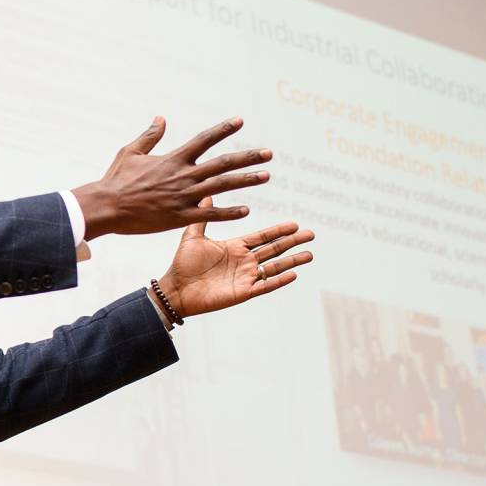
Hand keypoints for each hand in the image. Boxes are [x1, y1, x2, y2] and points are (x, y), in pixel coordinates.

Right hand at [72, 117, 270, 237]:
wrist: (107, 207)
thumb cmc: (116, 179)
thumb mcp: (131, 151)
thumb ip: (150, 135)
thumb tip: (161, 118)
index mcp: (173, 158)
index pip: (204, 139)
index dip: (223, 129)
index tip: (240, 122)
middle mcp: (183, 175)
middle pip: (223, 163)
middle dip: (248, 157)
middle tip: (269, 154)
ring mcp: (184, 196)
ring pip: (222, 186)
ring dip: (246, 180)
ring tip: (266, 176)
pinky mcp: (180, 216)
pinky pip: (210, 214)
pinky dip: (229, 212)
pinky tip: (246, 210)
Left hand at [157, 203, 313, 318]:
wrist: (175, 289)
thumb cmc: (182, 265)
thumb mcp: (193, 236)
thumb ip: (202, 216)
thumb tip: (207, 193)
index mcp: (234, 248)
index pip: (262, 237)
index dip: (278, 230)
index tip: (295, 224)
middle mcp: (243, 262)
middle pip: (274, 250)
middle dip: (292, 242)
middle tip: (311, 234)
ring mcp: (245, 277)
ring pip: (274, 267)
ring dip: (292, 260)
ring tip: (310, 254)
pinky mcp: (242, 292)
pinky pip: (265, 286)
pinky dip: (279, 280)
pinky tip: (294, 273)